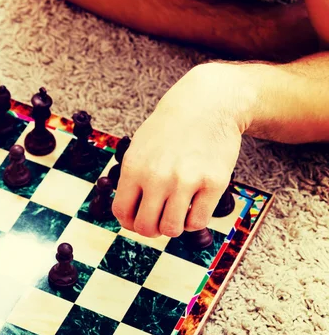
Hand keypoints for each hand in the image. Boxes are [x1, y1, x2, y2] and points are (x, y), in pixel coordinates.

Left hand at [112, 63, 245, 237]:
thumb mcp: (139, 148)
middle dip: (151, 230)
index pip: (122, 212)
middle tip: (159, 221)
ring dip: (173, 227)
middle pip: (145, 226)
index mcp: (134, 168)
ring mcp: (186, 181)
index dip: (129, 223)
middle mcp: (157, 177)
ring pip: (172, 229)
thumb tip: (128, 215)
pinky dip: (194, 222)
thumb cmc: (170, 129)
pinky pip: (198, 222)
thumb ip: (132, 180)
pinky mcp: (213, 183)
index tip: (138, 220)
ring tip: (177, 213)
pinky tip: (194, 207)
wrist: (207, 105)